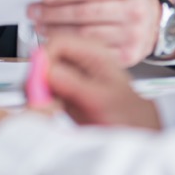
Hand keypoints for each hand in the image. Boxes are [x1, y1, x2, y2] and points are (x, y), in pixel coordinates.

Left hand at [30, 0, 163, 65]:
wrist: (156, 22)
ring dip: (58, 30)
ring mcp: (132, 35)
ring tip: (41, 26)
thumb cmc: (128, 0)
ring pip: (86, 34)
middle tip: (35, 11)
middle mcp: (133, 10)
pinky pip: (93, 51)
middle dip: (54, 13)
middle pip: (85, 13)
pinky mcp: (128, 55)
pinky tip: (58, 41)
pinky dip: (72, 47)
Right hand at [46, 39, 160, 129]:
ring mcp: (70, 75)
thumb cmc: (130, 114)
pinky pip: (44, 91)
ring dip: (40, 91)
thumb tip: (48, 71)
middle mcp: (79, 60)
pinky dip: (43, 101)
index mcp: (93, 51)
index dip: (45, 59)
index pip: (58, 42)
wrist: (136, 133)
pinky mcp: (63, 91)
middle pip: (46, 58)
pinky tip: (53, 111)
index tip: (39, 79)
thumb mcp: (103, 100)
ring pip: (42, 75)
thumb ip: (75, 84)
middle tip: (41, 97)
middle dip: (39, 78)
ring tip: (50, 108)